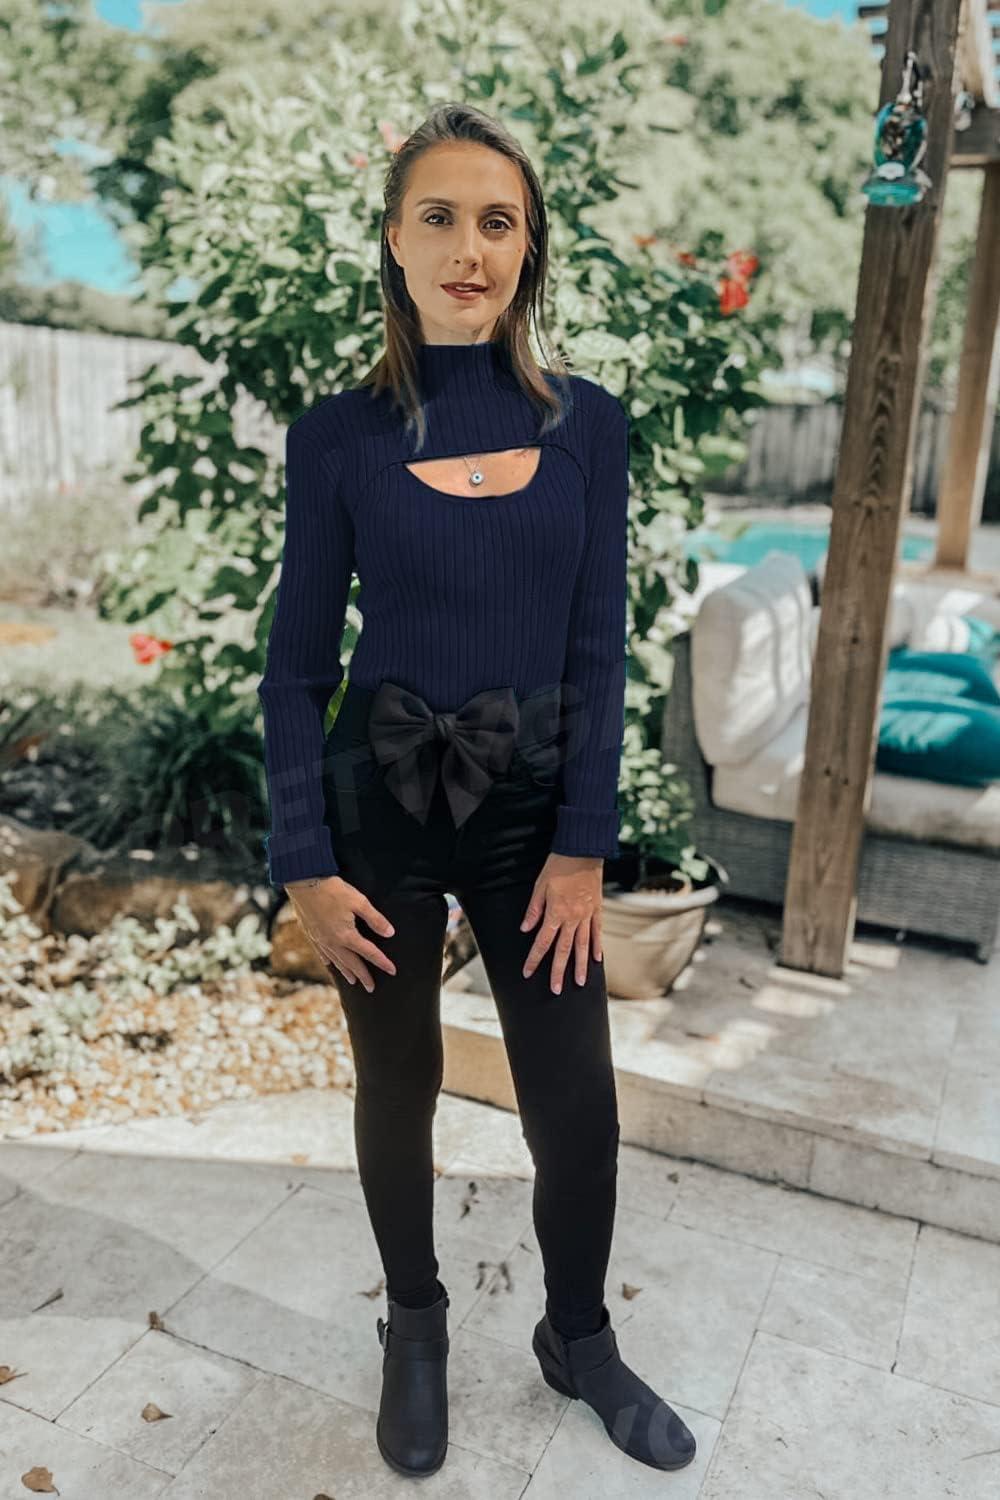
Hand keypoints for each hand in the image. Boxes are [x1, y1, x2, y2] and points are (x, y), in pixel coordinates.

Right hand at [284, 875, 395, 992]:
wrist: (303, 883)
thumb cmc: (333, 890)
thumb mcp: (359, 901)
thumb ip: (375, 919)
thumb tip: (390, 933)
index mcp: (346, 935)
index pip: (369, 953)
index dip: (382, 962)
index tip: (393, 971)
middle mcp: (333, 942)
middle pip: (352, 963)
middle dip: (363, 976)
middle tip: (371, 988)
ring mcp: (320, 940)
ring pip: (336, 961)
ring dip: (346, 972)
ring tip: (353, 981)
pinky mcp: (311, 934)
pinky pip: (321, 953)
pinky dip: (329, 961)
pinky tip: (330, 964)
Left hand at [519, 853, 603, 994]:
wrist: (582, 851)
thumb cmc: (558, 865)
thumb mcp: (539, 886)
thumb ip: (533, 910)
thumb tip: (525, 929)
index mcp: (555, 913)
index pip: (542, 942)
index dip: (534, 959)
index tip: (527, 973)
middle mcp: (572, 918)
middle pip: (564, 950)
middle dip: (558, 971)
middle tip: (556, 990)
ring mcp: (587, 915)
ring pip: (583, 945)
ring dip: (580, 966)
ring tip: (580, 982)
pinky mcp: (597, 909)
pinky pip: (597, 932)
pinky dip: (597, 946)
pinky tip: (597, 959)